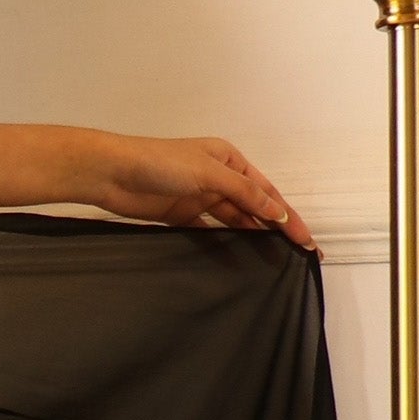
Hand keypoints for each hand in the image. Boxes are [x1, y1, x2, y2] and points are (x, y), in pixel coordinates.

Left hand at [87, 133, 313, 243]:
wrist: (112, 173)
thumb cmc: (160, 162)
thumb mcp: (209, 172)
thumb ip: (244, 194)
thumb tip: (277, 212)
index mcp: (228, 159)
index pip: (266, 191)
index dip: (287, 216)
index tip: (306, 240)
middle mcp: (217, 177)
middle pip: (254, 206)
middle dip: (277, 228)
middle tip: (300, 253)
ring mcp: (199, 198)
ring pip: (235, 220)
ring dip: (254, 237)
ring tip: (276, 259)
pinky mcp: (181, 216)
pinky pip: (210, 231)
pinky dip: (225, 242)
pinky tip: (240, 258)